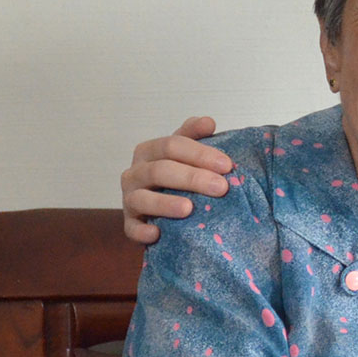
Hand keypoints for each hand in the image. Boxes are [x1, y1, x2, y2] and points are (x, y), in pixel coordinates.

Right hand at [120, 116, 229, 241]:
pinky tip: (157, 234)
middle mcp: (135, 173)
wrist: (166, 210)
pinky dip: (142, 231)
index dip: (199, 153)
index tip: (227, 165)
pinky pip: (131, 229)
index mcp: (149, 151)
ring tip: (189, 208)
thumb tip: (208, 122)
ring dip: (165, 203)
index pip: (172, 145)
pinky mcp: (130, 224)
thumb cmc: (180, 177)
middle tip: (222, 188)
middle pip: (160, 170)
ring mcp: (130, 199)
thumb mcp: (188, 154)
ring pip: (142, 198)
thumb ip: (195, 136)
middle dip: (192, 178)